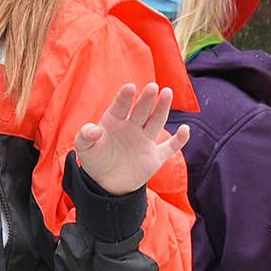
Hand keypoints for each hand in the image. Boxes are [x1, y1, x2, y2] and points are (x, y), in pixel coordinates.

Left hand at [73, 83, 189, 195]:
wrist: (107, 183)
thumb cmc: (95, 160)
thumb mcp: (85, 148)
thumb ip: (85, 136)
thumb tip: (92, 129)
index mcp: (115, 121)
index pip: (120, 107)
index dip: (125, 98)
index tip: (130, 88)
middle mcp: (132, 127)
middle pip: (142, 110)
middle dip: (147, 99)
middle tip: (152, 87)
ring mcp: (145, 140)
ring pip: (156, 121)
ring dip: (162, 108)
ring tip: (167, 93)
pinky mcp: (155, 157)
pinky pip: (170, 147)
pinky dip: (179, 140)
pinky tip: (185, 130)